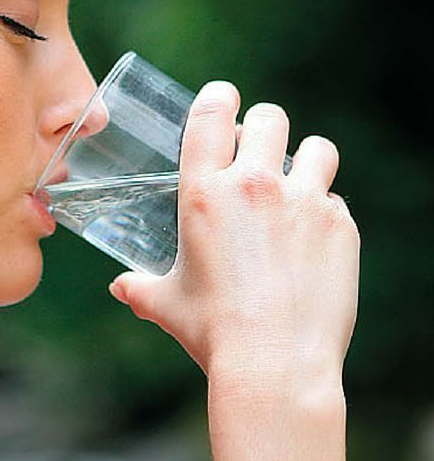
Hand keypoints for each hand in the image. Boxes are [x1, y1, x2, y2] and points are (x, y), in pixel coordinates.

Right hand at [108, 80, 360, 387]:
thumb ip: (140, 288)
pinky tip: (311, 240)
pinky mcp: (339, 225)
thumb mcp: (166, 304)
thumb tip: (120, 288)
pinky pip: (336, 199)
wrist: (275, 363)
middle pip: (269, 117)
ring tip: (296, 184)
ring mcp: (303, 201)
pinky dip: (324, 211)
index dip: (219, 96)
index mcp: (203, 193)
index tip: (224, 98)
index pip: (211, 114)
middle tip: (258, 152)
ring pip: (316, 148)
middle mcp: (254, 185)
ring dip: (305, 159)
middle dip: (263, 127)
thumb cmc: (213, 331)